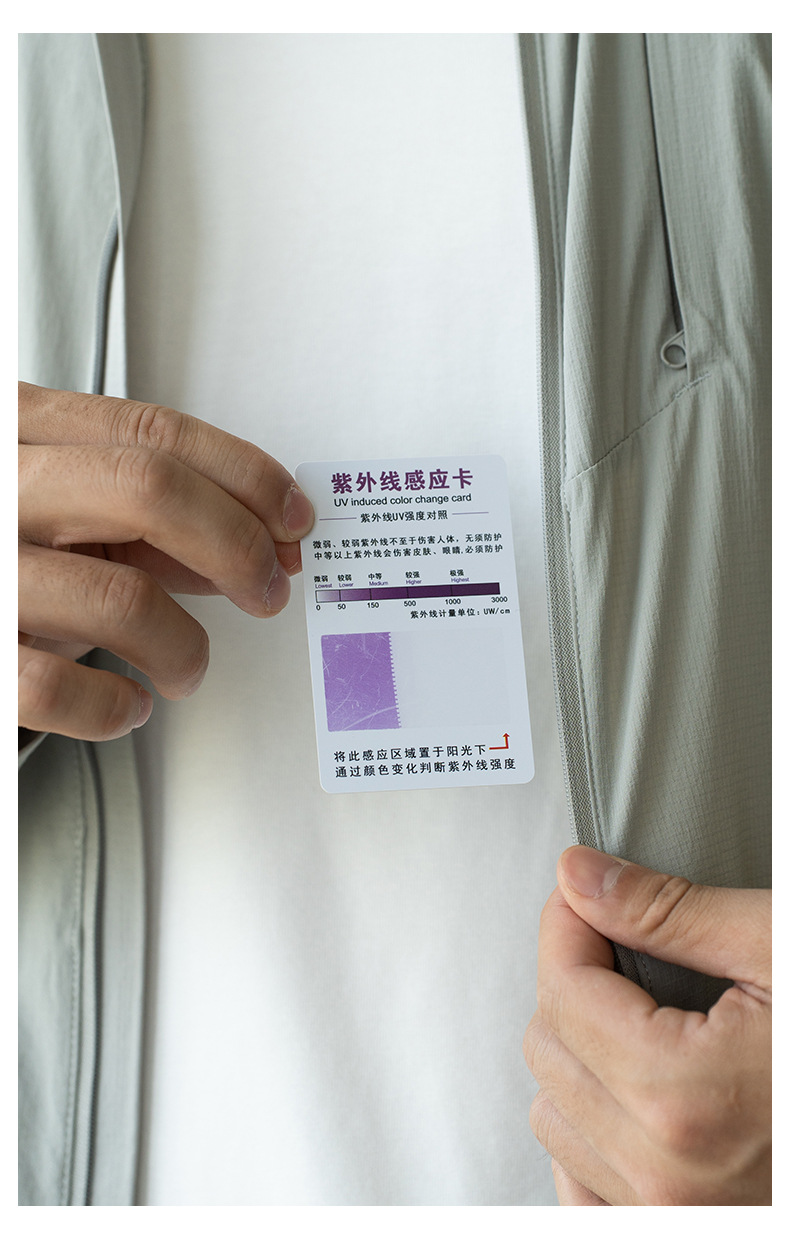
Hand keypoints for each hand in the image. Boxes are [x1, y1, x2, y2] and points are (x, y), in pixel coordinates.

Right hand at [18, 382, 313, 740]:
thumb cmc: (2, 547)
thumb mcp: (63, 510)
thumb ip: (152, 518)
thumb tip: (266, 538)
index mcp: (18, 430)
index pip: (154, 433)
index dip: (245, 475)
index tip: (294, 516)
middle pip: (147, 487)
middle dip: (235, 543)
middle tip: (268, 588)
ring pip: (119, 596)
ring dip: (185, 646)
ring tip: (188, 667)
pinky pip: (59, 689)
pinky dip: (117, 708)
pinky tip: (130, 705)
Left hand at [524, 846, 770, 1204]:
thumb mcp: (779, 948)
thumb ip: (668, 914)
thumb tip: (579, 876)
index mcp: (686, 1096)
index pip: (563, 987)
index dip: (567, 922)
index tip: (584, 896)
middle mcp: (668, 1176)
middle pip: (550, 1046)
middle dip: (575, 980)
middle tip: (622, 947)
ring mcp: (671, 1220)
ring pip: (553, 1114)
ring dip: (578, 1053)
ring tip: (635, 1018)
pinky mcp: (677, 1233)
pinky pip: (578, 1187)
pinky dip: (587, 1132)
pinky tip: (624, 1091)